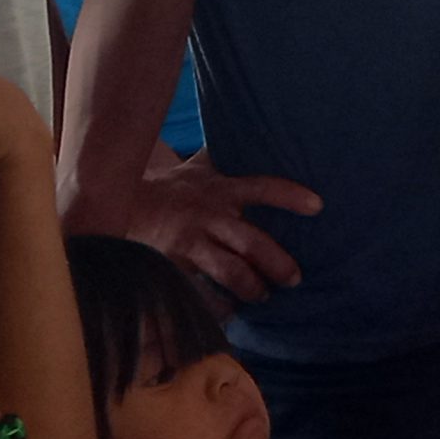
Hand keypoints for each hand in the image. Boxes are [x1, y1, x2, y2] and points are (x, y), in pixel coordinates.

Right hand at [127, 151, 322, 305]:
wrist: (122, 204)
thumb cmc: (174, 187)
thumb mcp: (201, 166)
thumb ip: (228, 155)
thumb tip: (256, 126)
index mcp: (223, 189)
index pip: (263, 188)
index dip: (290, 196)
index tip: (318, 206)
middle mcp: (210, 215)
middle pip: (251, 241)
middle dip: (277, 263)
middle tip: (295, 278)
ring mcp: (191, 242)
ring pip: (229, 270)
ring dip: (251, 287)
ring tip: (263, 295)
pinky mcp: (174, 264)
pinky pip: (200, 291)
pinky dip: (217, 306)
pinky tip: (230, 312)